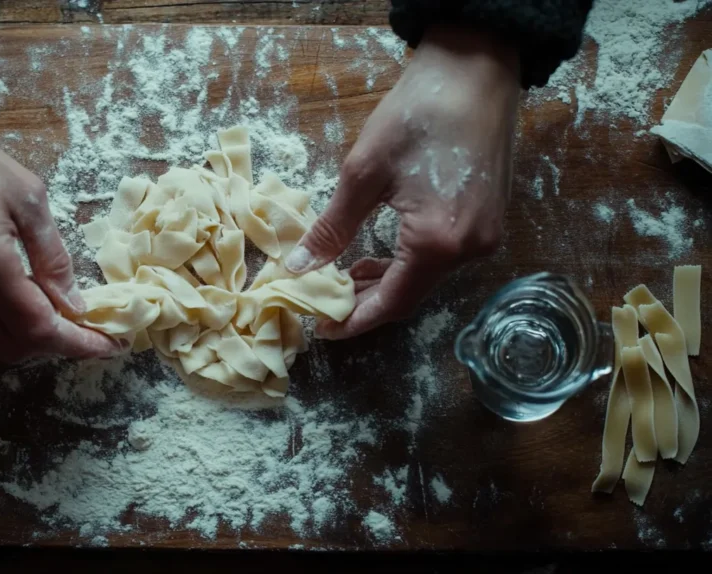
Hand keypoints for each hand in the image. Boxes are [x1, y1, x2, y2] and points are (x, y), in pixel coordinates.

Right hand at [0, 73, 121, 361]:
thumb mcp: (25, 194)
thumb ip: (53, 256)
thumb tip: (75, 304)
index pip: (38, 327)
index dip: (78, 344)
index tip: (110, 345)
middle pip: (13, 348)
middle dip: (54, 346)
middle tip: (81, 328)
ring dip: (22, 344)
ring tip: (47, 320)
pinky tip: (9, 310)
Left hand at [285, 26, 520, 338]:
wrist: (475, 70)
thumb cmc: (417, 114)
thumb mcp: (363, 173)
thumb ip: (332, 228)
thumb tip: (298, 266)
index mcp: (439, 243)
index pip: (392, 302)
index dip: (354, 320)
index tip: (322, 329)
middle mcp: (470, 249)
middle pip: (410, 295)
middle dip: (365, 302)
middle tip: (322, 301)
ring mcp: (484, 236)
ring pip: (425, 277)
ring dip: (384, 281)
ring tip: (341, 276)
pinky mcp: (488, 220)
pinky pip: (441, 257)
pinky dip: (407, 262)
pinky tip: (378, 255)